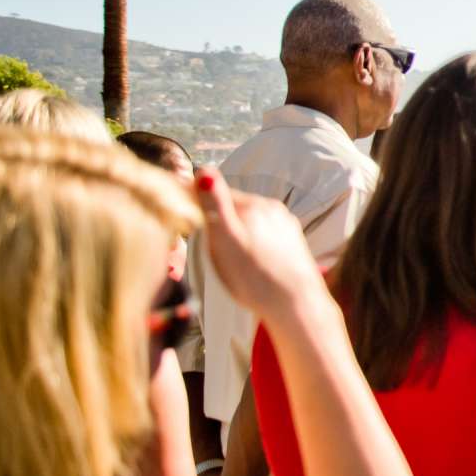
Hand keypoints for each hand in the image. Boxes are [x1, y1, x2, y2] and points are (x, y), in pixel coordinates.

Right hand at [192, 173, 332, 329]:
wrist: (296, 305)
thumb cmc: (255, 277)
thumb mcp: (226, 239)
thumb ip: (214, 204)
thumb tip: (204, 169)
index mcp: (254, 205)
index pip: (216, 192)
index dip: (195, 200)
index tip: (180, 211)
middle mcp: (273, 209)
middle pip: (233, 207)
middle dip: (215, 218)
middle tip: (202, 241)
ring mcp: (285, 226)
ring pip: (248, 221)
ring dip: (233, 231)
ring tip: (226, 256)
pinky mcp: (292, 244)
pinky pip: (262, 235)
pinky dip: (249, 243)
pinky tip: (247, 261)